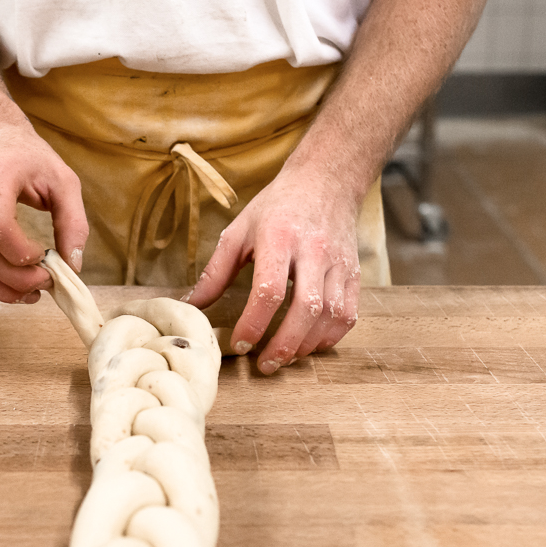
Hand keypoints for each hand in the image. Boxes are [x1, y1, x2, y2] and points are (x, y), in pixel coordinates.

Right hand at [0, 123, 87, 303]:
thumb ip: (74, 222)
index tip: (45, 256)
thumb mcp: (64, 181)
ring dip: (2, 289)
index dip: (21, 252)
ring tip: (32, 292)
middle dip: (17, 279)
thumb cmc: (29, 159)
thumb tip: (73, 266)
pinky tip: (14, 284)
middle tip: (46, 283)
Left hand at [185, 168, 361, 373]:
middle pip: (306, 309)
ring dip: (308, 345)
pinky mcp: (354, 273)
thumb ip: (216, 271)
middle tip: (265, 365)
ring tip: (285, 357)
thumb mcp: (239, 230)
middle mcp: (314, 251)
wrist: (325, 181)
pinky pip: (349, 314)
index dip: (254, 324)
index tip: (240, 344)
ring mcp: (338, 263)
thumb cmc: (277, 207)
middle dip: (285, 345)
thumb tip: (191, 306)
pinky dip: (331, 337)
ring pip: (331, 315)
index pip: (270, 290)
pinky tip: (311, 344)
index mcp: (279, 238)